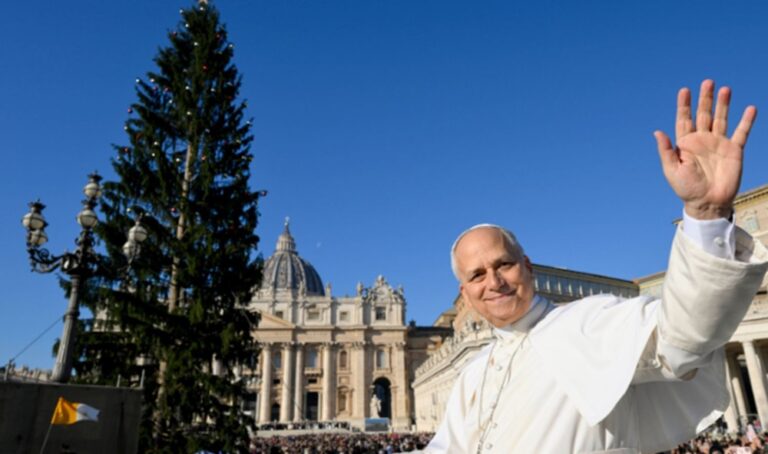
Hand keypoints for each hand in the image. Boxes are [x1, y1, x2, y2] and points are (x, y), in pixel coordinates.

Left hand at [654, 79, 756, 218]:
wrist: (707, 202)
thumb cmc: (686, 188)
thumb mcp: (672, 169)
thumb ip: (666, 150)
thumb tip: (657, 132)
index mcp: (685, 143)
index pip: (684, 119)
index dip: (684, 105)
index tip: (684, 90)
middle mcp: (702, 140)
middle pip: (704, 114)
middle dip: (705, 99)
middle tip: (708, 82)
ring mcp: (718, 143)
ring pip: (721, 119)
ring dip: (723, 104)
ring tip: (725, 89)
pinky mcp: (734, 150)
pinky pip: (741, 133)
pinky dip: (746, 121)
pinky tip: (750, 108)